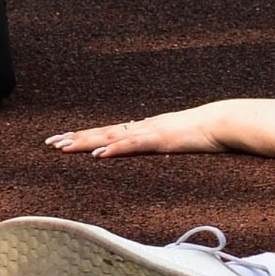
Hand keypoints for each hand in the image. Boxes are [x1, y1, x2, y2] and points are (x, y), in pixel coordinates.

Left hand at [46, 107, 227, 159]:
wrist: (224, 121)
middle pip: (102, 132)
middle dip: (75, 138)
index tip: (64, 139)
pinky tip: (98, 154)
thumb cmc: (205, 133)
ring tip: (63, 147)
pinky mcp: (159, 140)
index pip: (108, 132)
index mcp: (144, 129)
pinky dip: (114, 149)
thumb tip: (154, 151)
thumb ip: (163, 145)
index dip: (85, 136)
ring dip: (85, 142)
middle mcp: (142, 127)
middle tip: (50, 143)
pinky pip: (132, 145)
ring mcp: (149, 132)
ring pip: (110, 137)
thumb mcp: (178, 142)